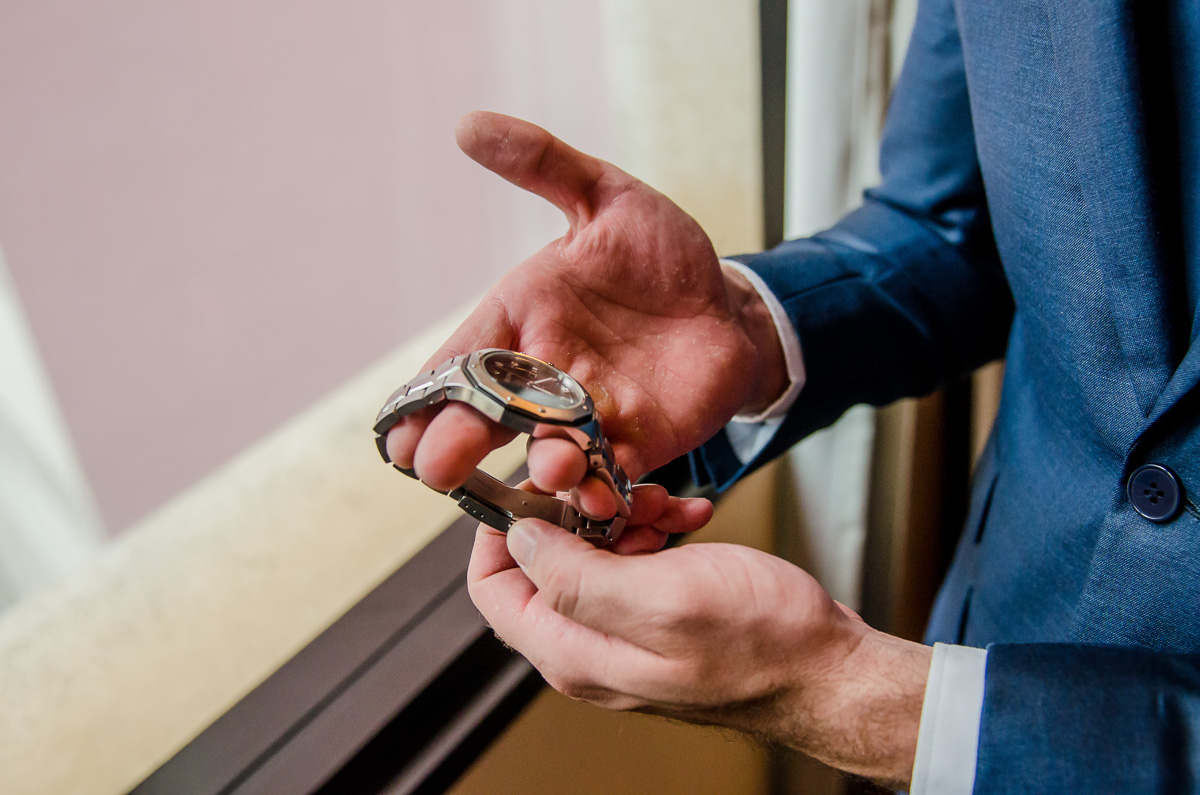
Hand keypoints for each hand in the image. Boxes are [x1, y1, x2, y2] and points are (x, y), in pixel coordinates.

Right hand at [385, 111, 786, 498]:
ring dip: (542, 467)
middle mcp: (543, 377)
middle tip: (436, 466)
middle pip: (484, 420)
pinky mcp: (636, 446)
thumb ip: (545, 166)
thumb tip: (469, 124)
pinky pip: (608, 479)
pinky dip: (600, 494)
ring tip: (551, 465)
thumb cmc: (661, 253)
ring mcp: (588, 418)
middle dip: (457, 444)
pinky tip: (600, 500)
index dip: (424, 398)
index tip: (396, 433)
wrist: (726, 304)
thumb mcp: (608, 198)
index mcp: (520, 320)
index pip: (457, 363)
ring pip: (545, 455)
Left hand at [468, 518, 932, 788]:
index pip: (491, 588)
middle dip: (575, 512)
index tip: (535, 484)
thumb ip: (575, 578)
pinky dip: (655, 528)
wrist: (828, 669)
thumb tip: (517, 541)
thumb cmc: (763, 646)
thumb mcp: (662, 601)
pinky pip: (634, 560)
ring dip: (623, 515)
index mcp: (573, 650)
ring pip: (591, 552)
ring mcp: (625, 630)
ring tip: (664, 503)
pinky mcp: (659, 613)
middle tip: (618, 489)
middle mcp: (589, 645)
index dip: (501, 528)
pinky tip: (687, 516)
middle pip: (542, 562)